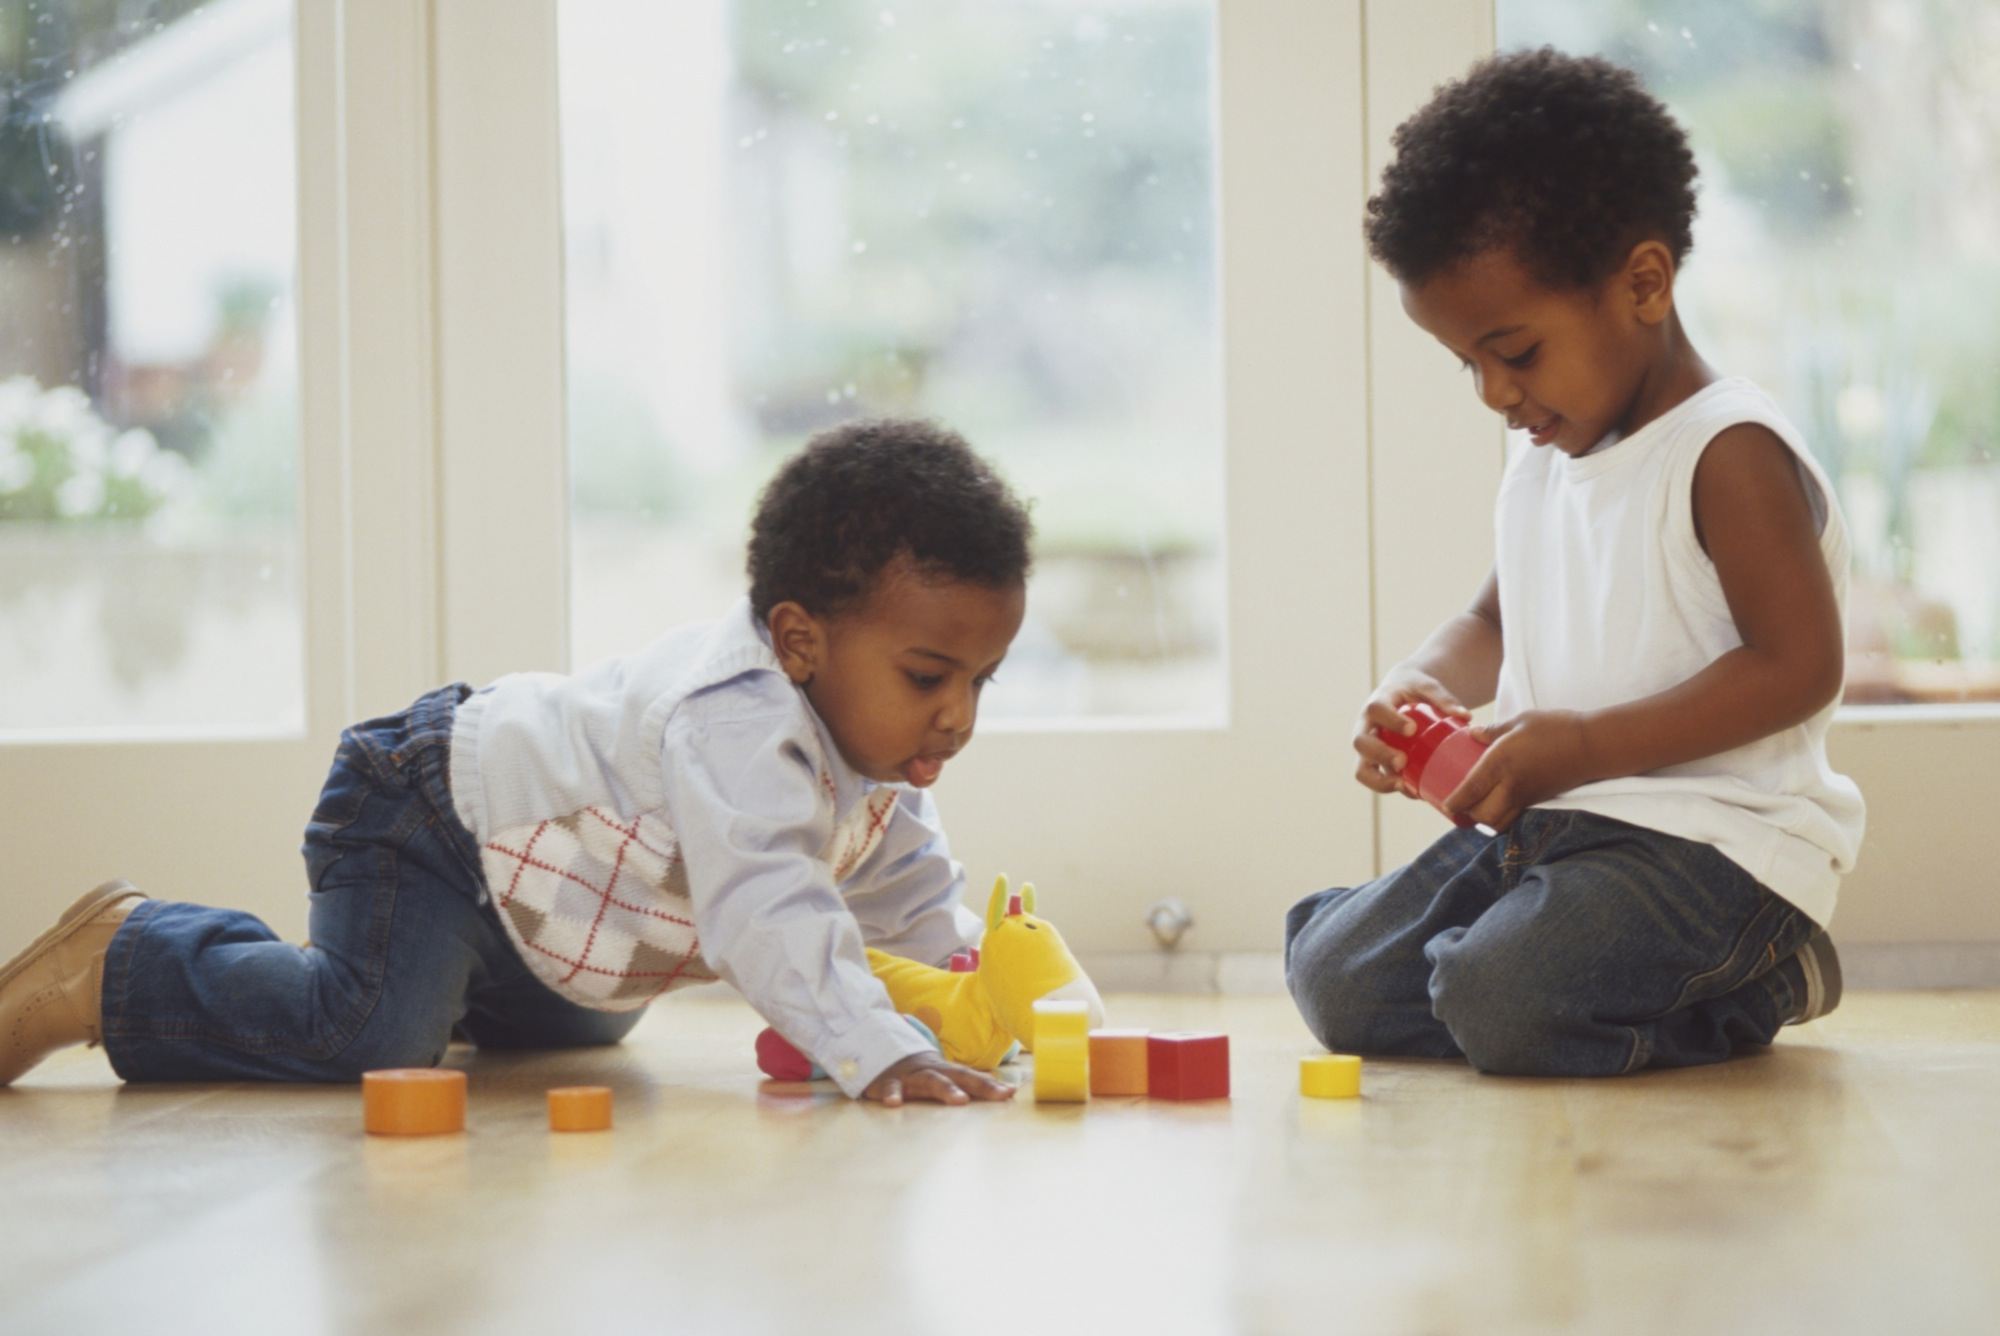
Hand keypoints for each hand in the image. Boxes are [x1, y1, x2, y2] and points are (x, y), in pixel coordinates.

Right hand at [863, 1052, 1015, 1106]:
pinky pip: (890, 1088)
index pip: (973, 1078)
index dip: (991, 1086)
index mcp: (947, 1073)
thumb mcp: (947, 1077)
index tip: (1010, 1093)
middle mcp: (932, 1072)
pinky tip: (894, 1104)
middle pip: (958, 1077)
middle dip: (978, 1086)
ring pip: (929, 1081)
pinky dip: (892, 1094)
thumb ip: (973, 1085)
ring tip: (960, 1100)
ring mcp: (911, 1076)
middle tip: (998, 1095)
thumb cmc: (925, 1074)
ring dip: (946, 1089)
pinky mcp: (888, 1083)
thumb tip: (1009, 1091)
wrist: (886, 1057)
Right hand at [1352, 668, 1471, 796]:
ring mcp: (1368, 749)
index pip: (1376, 710)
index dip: (1391, 721)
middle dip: (1381, 755)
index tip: (1411, 729)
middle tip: (1403, 761)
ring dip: (1380, 781)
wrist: (1400, 693)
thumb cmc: (1414, 689)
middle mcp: (1366, 728)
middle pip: (1362, 743)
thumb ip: (1443, 698)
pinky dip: (1393, 789)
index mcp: (1377, 704)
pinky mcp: (1376, 765)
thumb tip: (1466, 717)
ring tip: (1403, 785)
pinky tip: (1414, 793)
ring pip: (1362, 770)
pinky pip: (1377, 781)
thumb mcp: (1427, 687)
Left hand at [1443, 709, 1595, 831]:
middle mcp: (1510, 785)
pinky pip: (1515, 817)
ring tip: (1477, 809)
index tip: (1445, 805)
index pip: (1470, 792)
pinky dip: (1503, 819)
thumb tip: (1472, 734)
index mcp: (1499, 763)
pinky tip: (1499, 806)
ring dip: (1485, 820)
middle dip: (1468, 816)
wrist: (1591, 745)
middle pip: (1482, 815)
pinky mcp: (1539, 800)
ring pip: (1499, 822)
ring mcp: (1526, 796)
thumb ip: (1493, 730)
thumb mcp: (1520, 721)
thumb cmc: (1555, 728)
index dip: (1454, 803)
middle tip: (1460, 806)